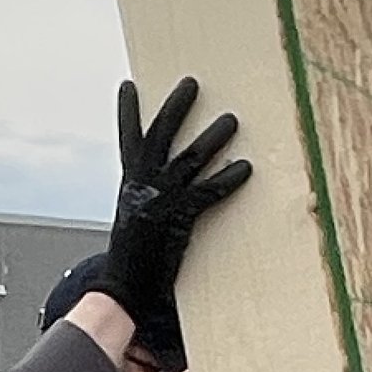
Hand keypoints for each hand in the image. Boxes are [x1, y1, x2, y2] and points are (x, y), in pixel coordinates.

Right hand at [103, 77, 250, 371]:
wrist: (125, 288)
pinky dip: (228, 180)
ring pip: (189, 158)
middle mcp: (143, 186)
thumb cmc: (133, 259)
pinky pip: (208, 193)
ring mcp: (161, 200)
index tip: (129, 86)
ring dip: (211, 137)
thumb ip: (148, 198)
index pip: (127, 140)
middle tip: (191, 83)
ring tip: (231, 120)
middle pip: (159, 135)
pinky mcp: (179, 218)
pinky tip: (246, 168)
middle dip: (175, 107)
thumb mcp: (135, 219)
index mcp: (130, 184)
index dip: (127, 112)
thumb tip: (158, 186)